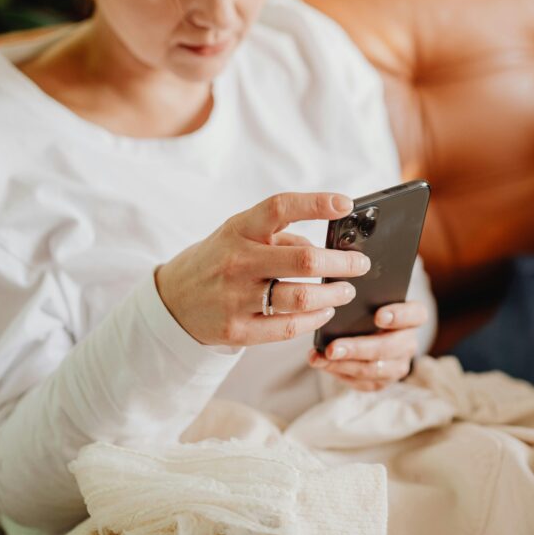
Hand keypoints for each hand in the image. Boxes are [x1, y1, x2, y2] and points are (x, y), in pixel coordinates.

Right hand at [155, 192, 370, 346]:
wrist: (172, 300)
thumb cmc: (220, 259)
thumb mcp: (241, 235)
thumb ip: (282, 237)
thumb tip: (328, 247)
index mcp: (239, 230)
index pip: (280, 208)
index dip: (316, 203)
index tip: (345, 204)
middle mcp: (237, 262)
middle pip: (303, 260)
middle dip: (342, 263)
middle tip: (361, 264)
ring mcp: (236, 298)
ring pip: (301, 298)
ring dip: (333, 295)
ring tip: (346, 290)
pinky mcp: (238, 331)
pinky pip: (288, 327)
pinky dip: (315, 318)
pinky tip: (326, 311)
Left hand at [307, 299, 428, 390]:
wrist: (370, 332)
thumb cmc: (368, 309)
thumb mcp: (370, 299)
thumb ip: (364, 298)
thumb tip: (339, 297)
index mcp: (413, 316)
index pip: (416, 314)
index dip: (399, 315)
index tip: (378, 316)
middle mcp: (409, 342)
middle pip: (389, 347)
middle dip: (358, 348)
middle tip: (332, 348)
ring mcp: (398, 364)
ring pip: (375, 369)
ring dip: (345, 365)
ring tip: (320, 359)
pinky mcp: (384, 381)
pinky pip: (364, 383)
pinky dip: (341, 374)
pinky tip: (323, 365)